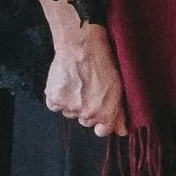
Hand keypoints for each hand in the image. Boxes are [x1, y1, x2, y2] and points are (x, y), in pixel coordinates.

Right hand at [43, 14, 127, 136]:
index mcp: (105, 112)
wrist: (81, 44)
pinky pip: (55, 106)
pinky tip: (65, 83)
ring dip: (72, 103)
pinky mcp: (54, 99)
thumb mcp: (118, 85)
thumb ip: (119, 112)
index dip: (102, 121)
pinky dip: (57, 97)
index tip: (99, 109)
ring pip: (70, 113)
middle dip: (87, 109)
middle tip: (88, 88)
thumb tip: (122, 132)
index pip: (102, 131)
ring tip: (77, 82)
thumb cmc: (103, 60)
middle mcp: (87, 114)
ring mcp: (70, 108)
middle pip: (86, 121)